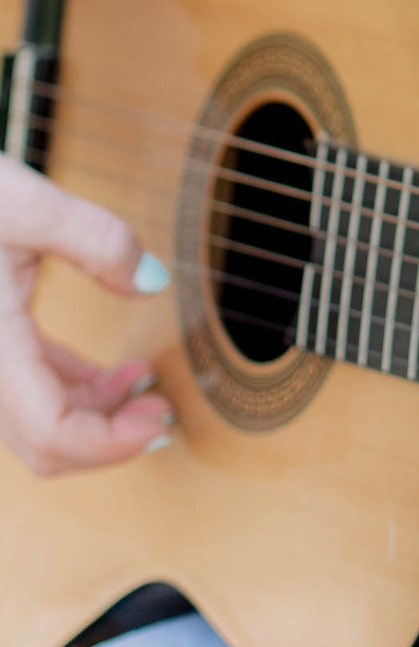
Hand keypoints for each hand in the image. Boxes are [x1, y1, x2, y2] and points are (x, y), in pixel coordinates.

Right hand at [0, 152, 175, 476]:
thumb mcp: (26, 203)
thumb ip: (95, 238)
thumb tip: (152, 280)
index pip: (50, 431)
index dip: (110, 443)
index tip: (161, 419)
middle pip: (45, 442)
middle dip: (110, 437)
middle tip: (164, 410)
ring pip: (38, 423)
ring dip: (97, 417)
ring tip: (148, 383)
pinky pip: (32, 394)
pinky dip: (76, 394)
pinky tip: (117, 375)